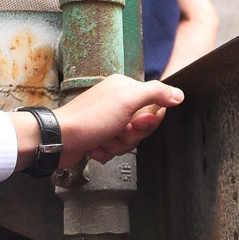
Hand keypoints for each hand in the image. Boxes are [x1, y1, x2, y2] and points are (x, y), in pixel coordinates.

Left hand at [54, 74, 183, 164]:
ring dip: (117, 145)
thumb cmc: (89, 119)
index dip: (148, 120)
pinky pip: (115, 148)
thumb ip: (156, 93)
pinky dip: (106, 151)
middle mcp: (116, 102)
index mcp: (124, 88)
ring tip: (103, 140)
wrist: (60, 140)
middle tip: (118, 132)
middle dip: (131, 136)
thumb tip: (178, 93)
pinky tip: (95, 147)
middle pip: (142, 126)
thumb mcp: (127, 100)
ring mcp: (108, 120)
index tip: (136, 123)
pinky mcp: (100, 136)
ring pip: (129, 140)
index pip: (154, 105)